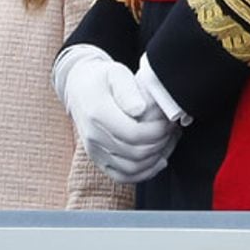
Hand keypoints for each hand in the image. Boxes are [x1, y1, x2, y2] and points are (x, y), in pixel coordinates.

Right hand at [55, 48, 178, 183]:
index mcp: (98, 113)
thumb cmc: (102, 78)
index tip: (167, 121)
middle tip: (171, 130)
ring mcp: (94, 151)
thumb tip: (140, 110)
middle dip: (160, 143)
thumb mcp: (116, 72)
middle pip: (135, 153)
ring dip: (155, 159)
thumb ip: (128, 90)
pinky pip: (121, 176)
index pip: (133, 134)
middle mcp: (93, 136)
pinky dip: (143, 173)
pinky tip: (156, 161)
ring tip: (167, 142)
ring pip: (131, 169)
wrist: (79, 87)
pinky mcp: (98, 159)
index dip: (157, 131)